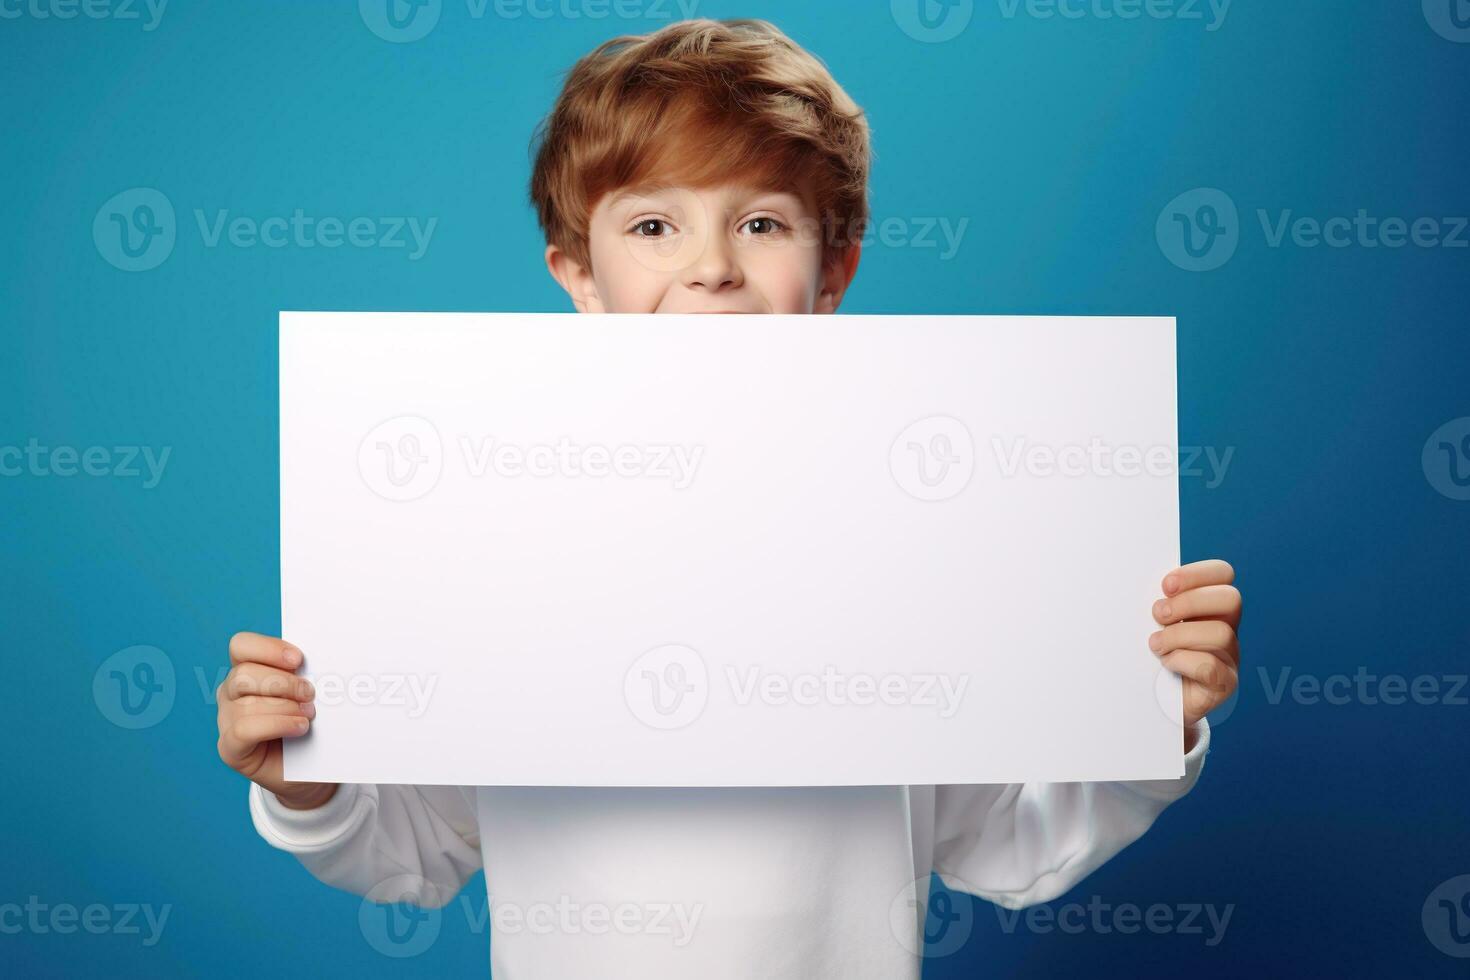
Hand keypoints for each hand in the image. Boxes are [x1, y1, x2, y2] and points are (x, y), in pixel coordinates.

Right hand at [216, 632, 337, 809]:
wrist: (309, 769)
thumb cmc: (310, 724)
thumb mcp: (310, 694)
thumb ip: (308, 676)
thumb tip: (325, 663)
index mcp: (248, 670)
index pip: (241, 646)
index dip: (268, 648)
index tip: (298, 659)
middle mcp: (231, 693)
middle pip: (243, 674)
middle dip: (283, 682)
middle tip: (309, 693)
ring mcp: (226, 720)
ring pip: (245, 704)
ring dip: (284, 707)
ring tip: (309, 715)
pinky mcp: (229, 748)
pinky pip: (243, 729)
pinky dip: (276, 725)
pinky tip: (299, 728)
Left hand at [1150, 560, 1240, 752]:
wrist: (1157, 701)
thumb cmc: (1152, 656)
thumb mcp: (1154, 623)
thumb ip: (1158, 603)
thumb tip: (1132, 582)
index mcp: (1211, 607)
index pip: (1223, 574)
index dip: (1197, 573)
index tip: (1165, 585)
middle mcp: (1227, 628)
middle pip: (1230, 599)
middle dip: (1189, 602)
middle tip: (1158, 614)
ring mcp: (1229, 657)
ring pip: (1220, 634)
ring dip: (1178, 635)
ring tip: (1155, 645)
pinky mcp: (1223, 684)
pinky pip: (1210, 667)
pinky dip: (1182, 661)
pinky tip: (1165, 664)